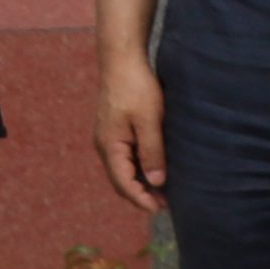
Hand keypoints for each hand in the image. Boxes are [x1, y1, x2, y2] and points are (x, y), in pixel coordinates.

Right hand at [98, 50, 169, 211]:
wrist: (122, 59)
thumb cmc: (136, 87)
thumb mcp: (149, 120)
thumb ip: (152, 152)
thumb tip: (157, 182)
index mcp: (110, 146)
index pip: (123, 184)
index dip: (142, 200)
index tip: (161, 209)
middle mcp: (104, 145)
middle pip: (120, 181)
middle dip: (140, 195)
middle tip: (165, 205)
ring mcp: (107, 137)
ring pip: (122, 170)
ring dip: (140, 183)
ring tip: (162, 191)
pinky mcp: (114, 130)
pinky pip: (124, 158)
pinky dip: (137, 169)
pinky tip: (153, 168)